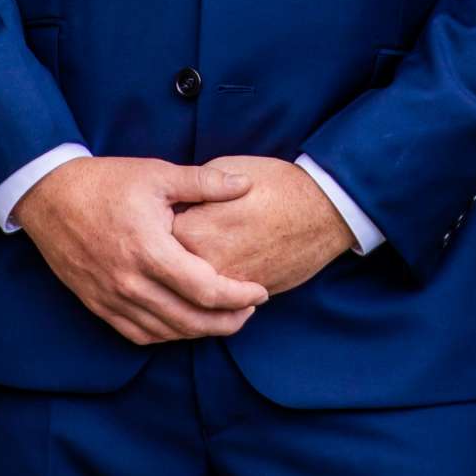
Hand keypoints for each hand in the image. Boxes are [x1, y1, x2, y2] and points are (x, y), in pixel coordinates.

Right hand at [11, 156, 271, 344]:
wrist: (48, 194)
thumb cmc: (106, 181)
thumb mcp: (157, 174)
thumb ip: (204, 183)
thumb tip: (245, 185)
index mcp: (148, 249)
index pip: (205, 289)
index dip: (238, 297)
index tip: (260, 292)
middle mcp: (129, 281)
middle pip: (189, 320)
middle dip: (227, 321)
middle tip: (250, 311)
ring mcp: (110, 297)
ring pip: (165, 332)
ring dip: (199, 331)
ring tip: (224, 318)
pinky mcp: (97, 304)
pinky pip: (138, 334)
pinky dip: (167, 334)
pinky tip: (184, 323)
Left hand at [169, 155, 354, 295]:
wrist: (323, 210)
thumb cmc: (275, 184)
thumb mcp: (224, 172)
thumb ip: (192, 191)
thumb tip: (173, 202)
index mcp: (190, 231)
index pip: (152, 238)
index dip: (154, 228)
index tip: (158, 220)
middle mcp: (204, 265)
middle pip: (166, 271)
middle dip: (166, 259)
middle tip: (174, 242)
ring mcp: (226, 285)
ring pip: (190, 294)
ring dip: (185, 283)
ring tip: (191, 262)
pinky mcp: (247, 297)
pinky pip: (218, 302)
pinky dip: (208, 296)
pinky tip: (212, 277)